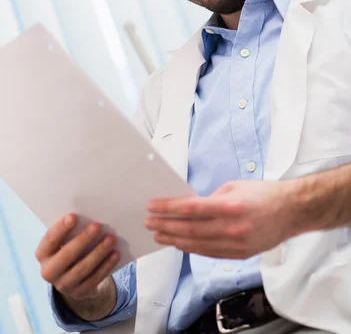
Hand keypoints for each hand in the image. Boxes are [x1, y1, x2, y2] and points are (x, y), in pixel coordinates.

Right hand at [35, 214, 119, 301]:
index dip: (61, 228)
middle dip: (83, 239)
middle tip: (97, 226)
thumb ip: (70, 232)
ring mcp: (63, 285)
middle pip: (67, 255)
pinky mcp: (79, 293)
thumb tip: (87, 215)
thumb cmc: (69, 248)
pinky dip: (106, 265)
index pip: (50, 240)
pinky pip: (94, 279)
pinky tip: (115, 254)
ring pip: (82, 268)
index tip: (73, 216)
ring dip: (99, 252)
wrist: (73, 279)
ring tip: (111, 238)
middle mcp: (49, 271)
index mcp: (42, 254)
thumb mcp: (63, 242)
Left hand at [145, 179, 297, 258]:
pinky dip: (192, 249)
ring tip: (159, 234)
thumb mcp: (234, 186)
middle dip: (165, 225)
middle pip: (189, 229)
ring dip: (174, 240)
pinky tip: (180, 244)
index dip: (168, 208)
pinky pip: (209, 253)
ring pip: (196, 245)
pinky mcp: (239, 254)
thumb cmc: (264, 194)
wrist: (291, 211)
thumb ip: (211, 198)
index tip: (153, 206)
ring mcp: (235, 244)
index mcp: (229, 206)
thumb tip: (190, 207)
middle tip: (149, 222)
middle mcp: (231, 227)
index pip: (190, 209)